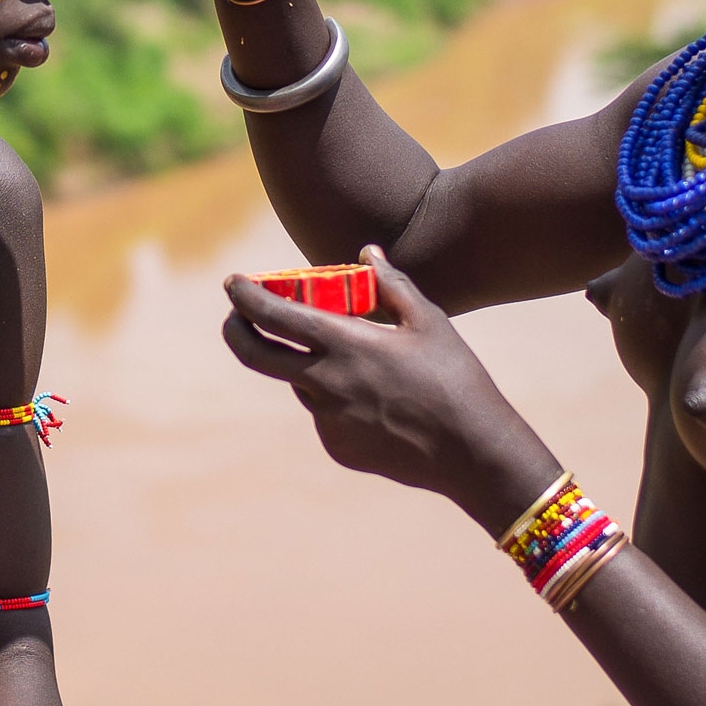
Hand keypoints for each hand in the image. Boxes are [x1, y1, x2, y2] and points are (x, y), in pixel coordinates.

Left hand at [220, 246, 561, 531]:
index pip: (272, 314)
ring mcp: (328, 420)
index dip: (244, 296)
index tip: (233, 283)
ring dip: (307, 365)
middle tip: (236, 316)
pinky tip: (379, 402)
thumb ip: (391, 284)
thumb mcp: (429, 322)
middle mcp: (325, 383)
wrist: (473, 452)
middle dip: (236, 330)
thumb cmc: (456, 379)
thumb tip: (367, 253)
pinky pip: (325, 415)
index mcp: (345, 344)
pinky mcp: (337, 447)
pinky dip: (337, 399)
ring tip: (353, 360)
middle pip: (255, 355)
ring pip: (300, 383)